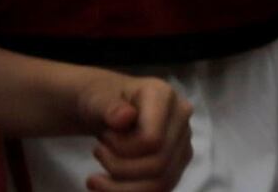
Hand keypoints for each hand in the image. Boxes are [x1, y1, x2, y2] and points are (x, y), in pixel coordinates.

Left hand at [88, 75, 190, 191]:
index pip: (153, 140)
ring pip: (161, 183)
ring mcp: (183, 143)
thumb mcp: (95, 99)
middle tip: (99, 152)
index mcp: (164, 96)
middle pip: (158, 164)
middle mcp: (181, 119)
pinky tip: (107, 186)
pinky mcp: (177, 164)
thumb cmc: (100, 101)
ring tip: (97, 178)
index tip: (104, 137)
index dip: (121, 148)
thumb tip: (126, 117)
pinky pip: (160, 190)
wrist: (105, 110)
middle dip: (118, 167)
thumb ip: (108, 107)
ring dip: (121, 188)